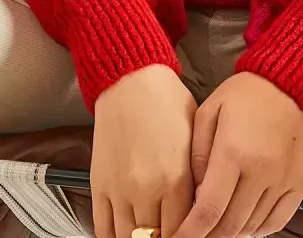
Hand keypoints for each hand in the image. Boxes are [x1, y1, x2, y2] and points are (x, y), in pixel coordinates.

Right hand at [91, 63, 197, 237]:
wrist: (131, 80)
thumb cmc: (167, 103)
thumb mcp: (196, 137)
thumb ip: (199, 178)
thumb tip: (203, 210)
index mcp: (176, 178)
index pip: (183, 233)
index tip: (191, 235)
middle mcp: (147, 189)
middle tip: (171, 233)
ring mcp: (120, 190)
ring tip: (150, 234)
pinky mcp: (99, 185)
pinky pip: (103, 229)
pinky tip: (125, 234)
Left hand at [171, 72, 302, 237]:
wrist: (290, 81)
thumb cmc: (245, 94)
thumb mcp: (209, 112)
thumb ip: (198, 155)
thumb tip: (195, 195)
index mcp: (233, 152)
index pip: (209, 210)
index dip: (191, 234)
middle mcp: (261, 171)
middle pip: (230, 226)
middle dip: (209, 236)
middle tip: (197, 232)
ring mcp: (283, 179)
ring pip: (252, 227)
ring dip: (231, 232)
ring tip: (218, 222)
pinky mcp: (299, 183)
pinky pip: (277, 222)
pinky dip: (257, 230)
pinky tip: (245, 220)